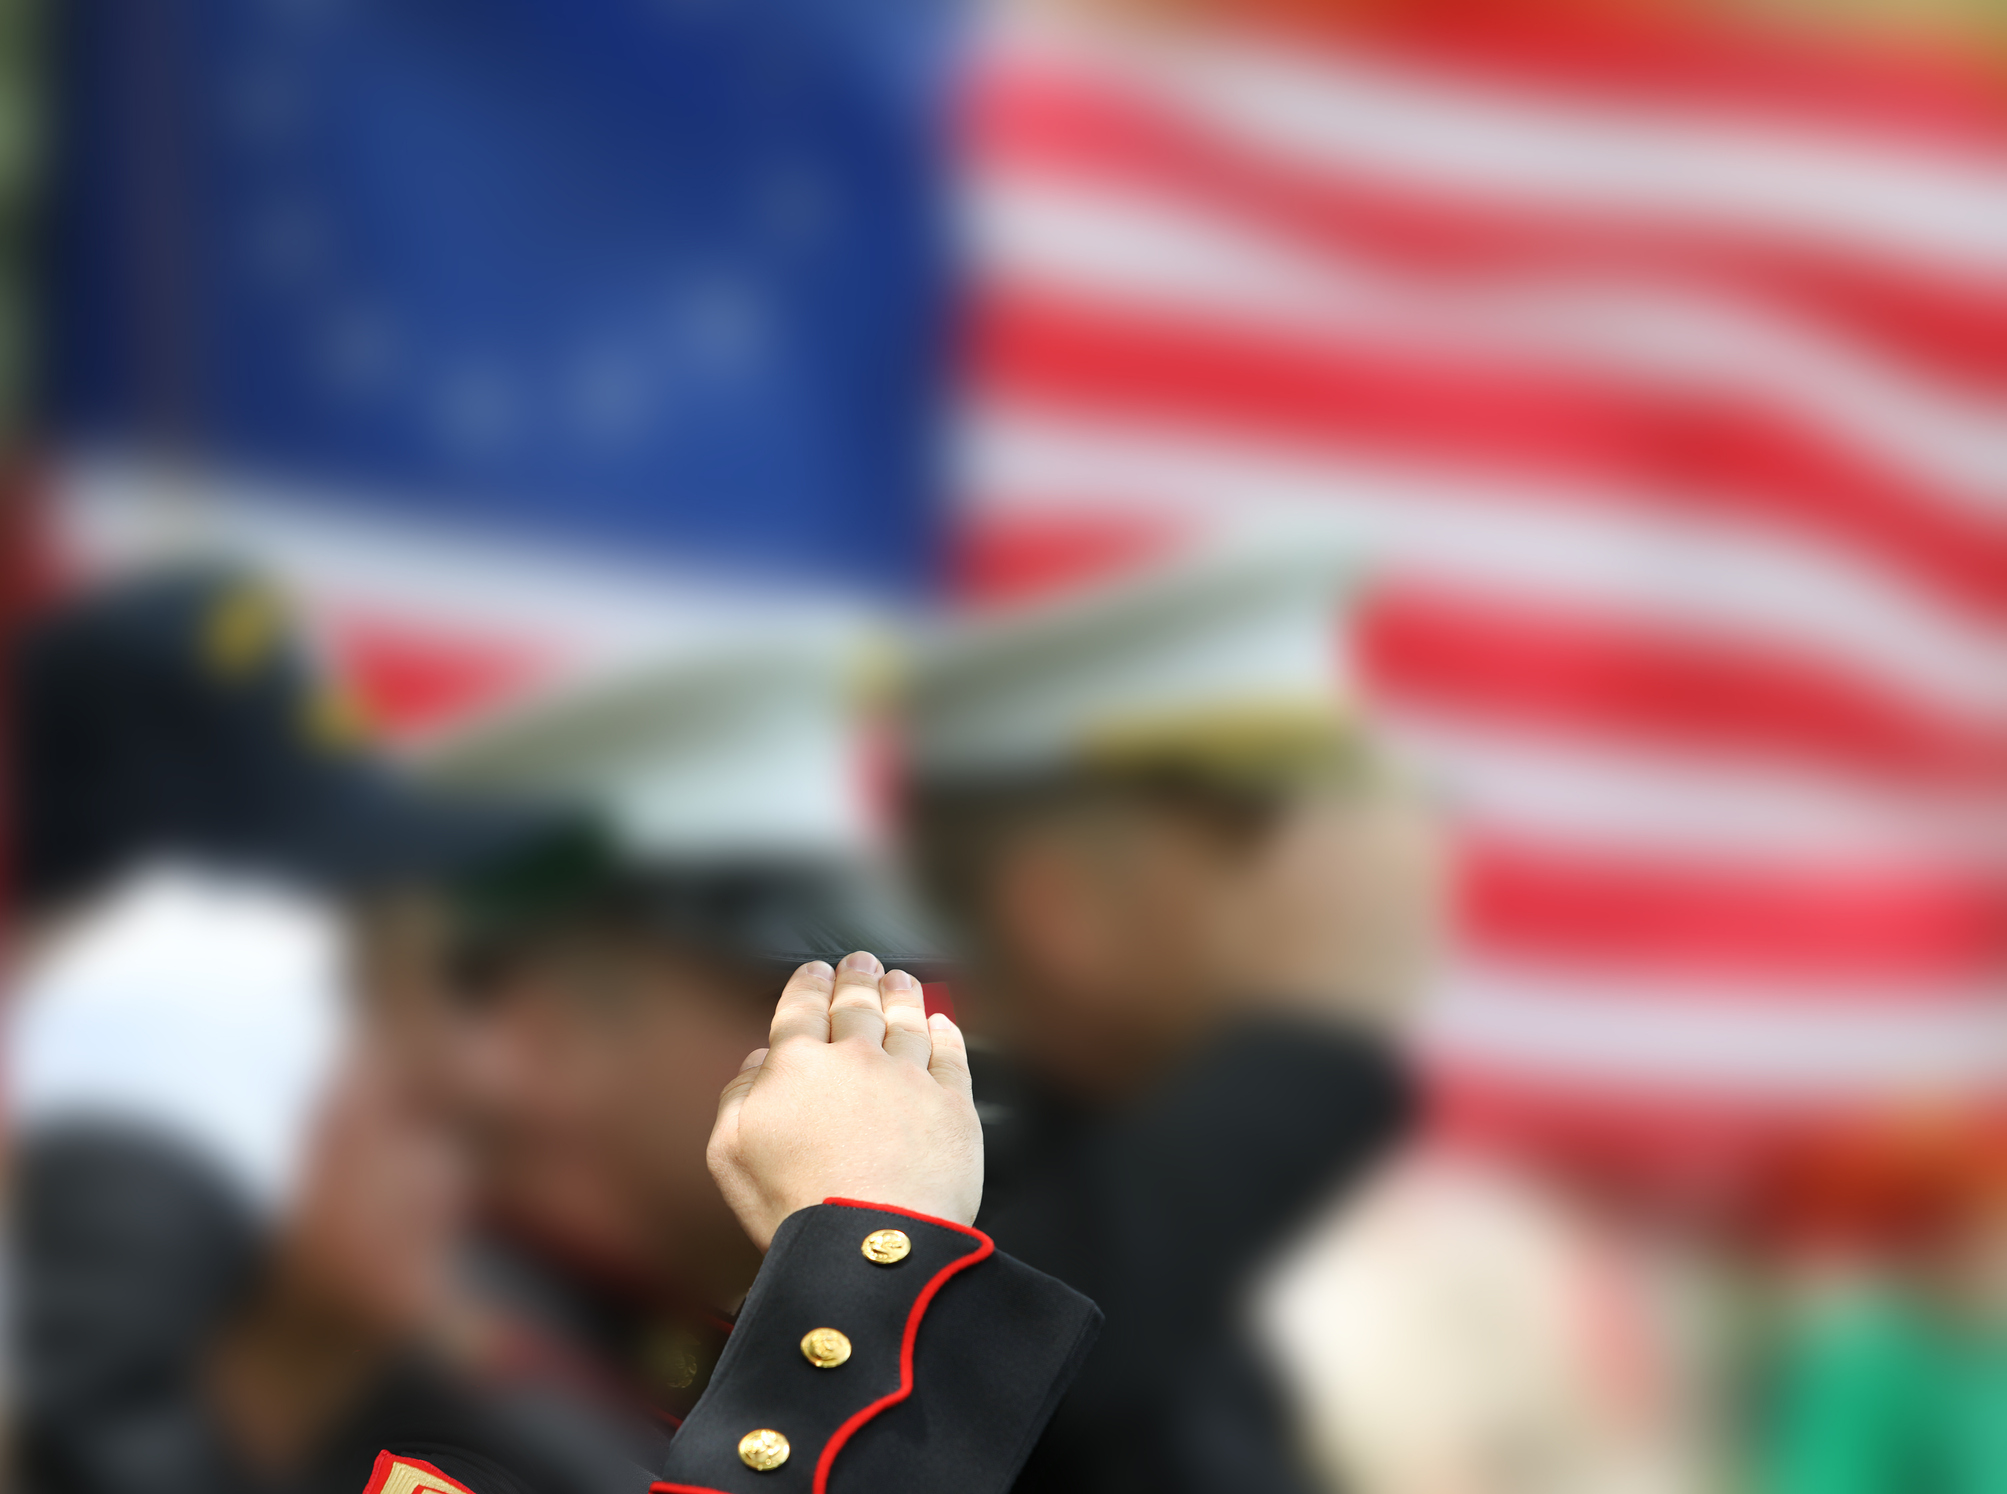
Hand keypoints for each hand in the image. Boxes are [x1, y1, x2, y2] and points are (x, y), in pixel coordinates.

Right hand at [707, 952, 982, 1249]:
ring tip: (901, 979)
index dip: (809, 983)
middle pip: (857, 1003)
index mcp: (798, 1065)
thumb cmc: (796, 1207)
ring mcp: (909, 1077)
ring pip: (906, 1019)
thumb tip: (758, 1063)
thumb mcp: (731, 1154)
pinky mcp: (952, 1104)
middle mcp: (856, 1058)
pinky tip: (942, 1024)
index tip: (815, 971)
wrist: (872, 1243)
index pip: (802, 1007)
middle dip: (857, 976)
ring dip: (902, 993)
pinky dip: (945, 1033)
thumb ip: (738, 1097)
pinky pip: (951, 1054)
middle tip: (861, 961)